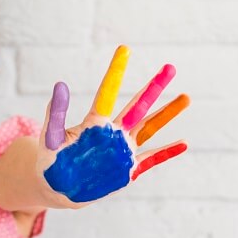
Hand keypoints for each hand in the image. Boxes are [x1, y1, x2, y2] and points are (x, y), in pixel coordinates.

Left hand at [37, 45, 189, 205]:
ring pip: (149, 128)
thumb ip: (56, 114)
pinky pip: (151, 159)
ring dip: (167, 114)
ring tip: (186, 97)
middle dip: (153, 88)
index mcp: (94, 123)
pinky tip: (184, 142)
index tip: (124, 49)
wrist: (59, 187)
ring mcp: (122, 150)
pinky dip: (166, 152)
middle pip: (137, 106)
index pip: (107, 93)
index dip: (115, 72)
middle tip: (170, 68)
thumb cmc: (52, 160)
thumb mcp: (51, 138)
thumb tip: (60, 84)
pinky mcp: (127, 169)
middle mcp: (113, 133)